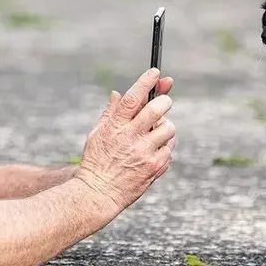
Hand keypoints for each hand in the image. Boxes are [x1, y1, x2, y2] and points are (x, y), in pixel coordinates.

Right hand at [75, 68, 176, 211]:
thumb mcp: (97, 134)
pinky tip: (153, 152)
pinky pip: (169, 149)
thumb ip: (110, 113)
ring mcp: (144, 153)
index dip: (145, 82)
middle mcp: (130, 138)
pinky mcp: (154, 167)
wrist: (98, 193)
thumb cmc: (96, 162)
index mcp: (115, 127)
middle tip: (164, 102)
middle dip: (164, 101)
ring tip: (154, 134)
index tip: (155, 72)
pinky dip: (164, 148)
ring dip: (164, 128)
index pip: (132, 98)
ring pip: (168, 129)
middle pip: (157, 110)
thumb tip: (118, 93)